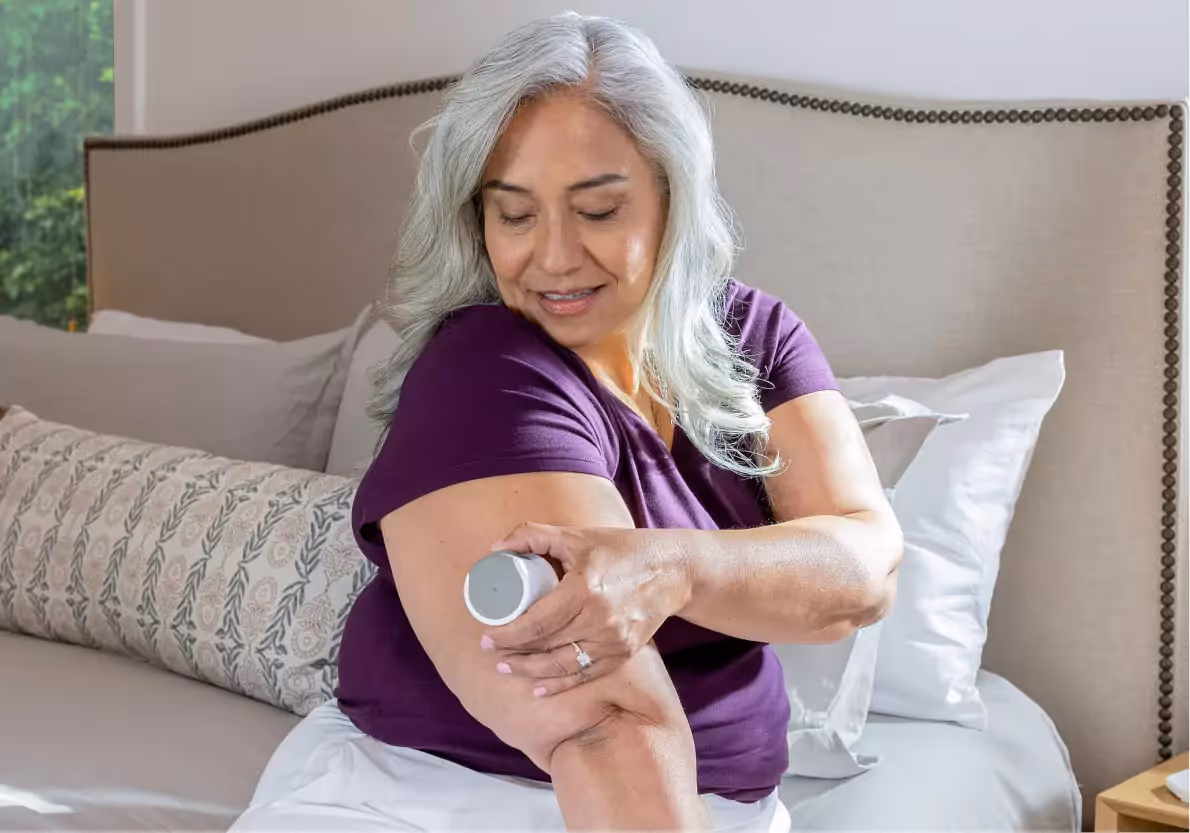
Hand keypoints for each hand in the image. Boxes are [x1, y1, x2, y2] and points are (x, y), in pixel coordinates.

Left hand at [480, 523, 690, 696]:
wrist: (672, 569)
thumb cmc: (621, 549)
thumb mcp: (576, 536)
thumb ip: (534, 535)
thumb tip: (495, 547)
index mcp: (584, 590)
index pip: (536, 622)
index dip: (508, 633)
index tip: (487, 634)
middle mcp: (599, 620)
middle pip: (546, 646)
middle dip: (513, 652)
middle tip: (490, 649)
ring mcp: (613, 640)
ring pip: (563, 665)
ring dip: (531, 671)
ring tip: (507, 668)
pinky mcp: (624, 652)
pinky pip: (586, 674)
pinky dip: (561, 684)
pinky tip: (539, 688)